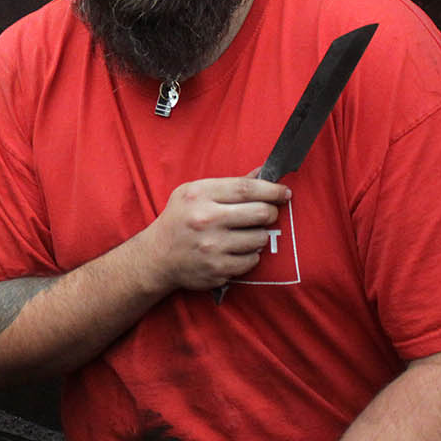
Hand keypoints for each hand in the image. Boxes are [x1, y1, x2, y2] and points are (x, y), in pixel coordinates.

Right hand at [138, 177, 289, 293]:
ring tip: (245, 234)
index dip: (272, 189)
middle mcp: (206, 219)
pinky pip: (252, 260)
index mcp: (200, 195)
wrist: (156, 256)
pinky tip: (236, 250)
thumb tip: (263, 172)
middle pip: (260, 212)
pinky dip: (250, 255)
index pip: (247, 188)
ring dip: (259, 236)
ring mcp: (212, 246)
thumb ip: (229, 184)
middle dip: (271, 213)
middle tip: (267, 214)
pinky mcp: (218, 269)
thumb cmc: (179, 219)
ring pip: (260, 238)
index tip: (284, 192)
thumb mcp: (194, 192)